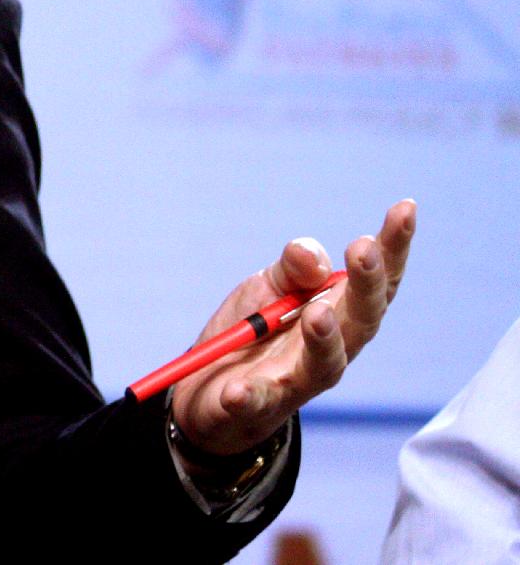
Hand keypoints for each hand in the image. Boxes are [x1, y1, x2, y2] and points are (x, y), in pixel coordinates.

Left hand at [171, 198, 415, 457]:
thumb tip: (311, 253)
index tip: (405, 208)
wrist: (211, 392)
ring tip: (317, 314)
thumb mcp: (269, 287)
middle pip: (361, 320)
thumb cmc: (255, 331)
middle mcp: (331, 349)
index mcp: (338, 311)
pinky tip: (237, 391)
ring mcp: (296, 381)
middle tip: (362, 250)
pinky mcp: (258, 407)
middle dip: (365, 285)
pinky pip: (256, 402)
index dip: (395, 247)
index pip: (377, 280)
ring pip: (324, 364)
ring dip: (324, 338)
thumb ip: (293, 268)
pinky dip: (248, 396)